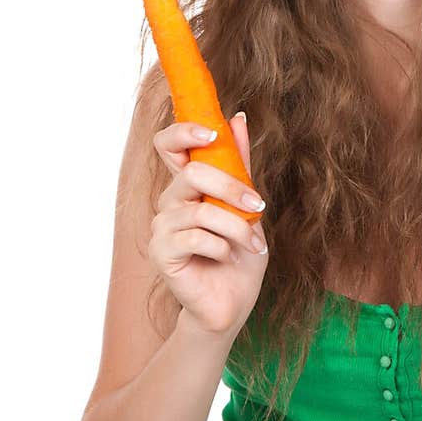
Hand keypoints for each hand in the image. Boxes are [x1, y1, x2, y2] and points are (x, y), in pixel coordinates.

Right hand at [148, 111, 269, 337]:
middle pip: (193, 173)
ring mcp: (162, 227)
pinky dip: (222, 247)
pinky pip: (196, 238)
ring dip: (237, 227)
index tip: (213, 132)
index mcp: (188, 186)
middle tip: (259, 207)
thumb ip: (239, 165)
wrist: (233, 302)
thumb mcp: (248, 205)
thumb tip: (238, 118)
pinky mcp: (162, 252)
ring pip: (201, 210)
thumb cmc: (240, 254)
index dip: (184, 131)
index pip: (169, 145)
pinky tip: (227, 258)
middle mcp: (170, 202)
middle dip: (233, 189)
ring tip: (253, 244)